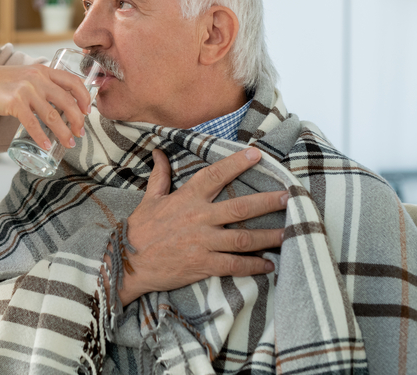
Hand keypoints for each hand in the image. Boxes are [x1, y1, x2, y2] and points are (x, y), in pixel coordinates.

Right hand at [0, 64, 91, 148]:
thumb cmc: (1, 84)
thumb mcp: (26, 76)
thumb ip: (41, 83)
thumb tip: (59, 101)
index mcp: (43, 70)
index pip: (72, 81)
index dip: (84, 97)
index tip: (87, 111)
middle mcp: (37, 78)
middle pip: (67, 101)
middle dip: (77, 120)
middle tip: (80, 133)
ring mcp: (26, 89)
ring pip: (52, 115)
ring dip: (64, 132)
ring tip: (69, 143)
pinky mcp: (14, 102)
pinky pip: (33, 123)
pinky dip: (41, 137)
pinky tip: (47, 146)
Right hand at [117, 147, 287, 304]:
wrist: (128, 261)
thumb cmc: (140, 229)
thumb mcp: (149, 199)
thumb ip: (160, 176)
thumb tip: (158, 152)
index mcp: (187, 198)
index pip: (216, 175)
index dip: (237, 163)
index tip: (257, 155)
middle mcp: (199, 218)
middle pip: (241, 207)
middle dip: (268, 202)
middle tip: (289, 197)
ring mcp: (203, 242)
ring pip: (244, 238)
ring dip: (269, 236)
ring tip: (289, 232)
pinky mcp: (204, 264)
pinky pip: (234, 265)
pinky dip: (254, 265)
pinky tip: (268, 264)